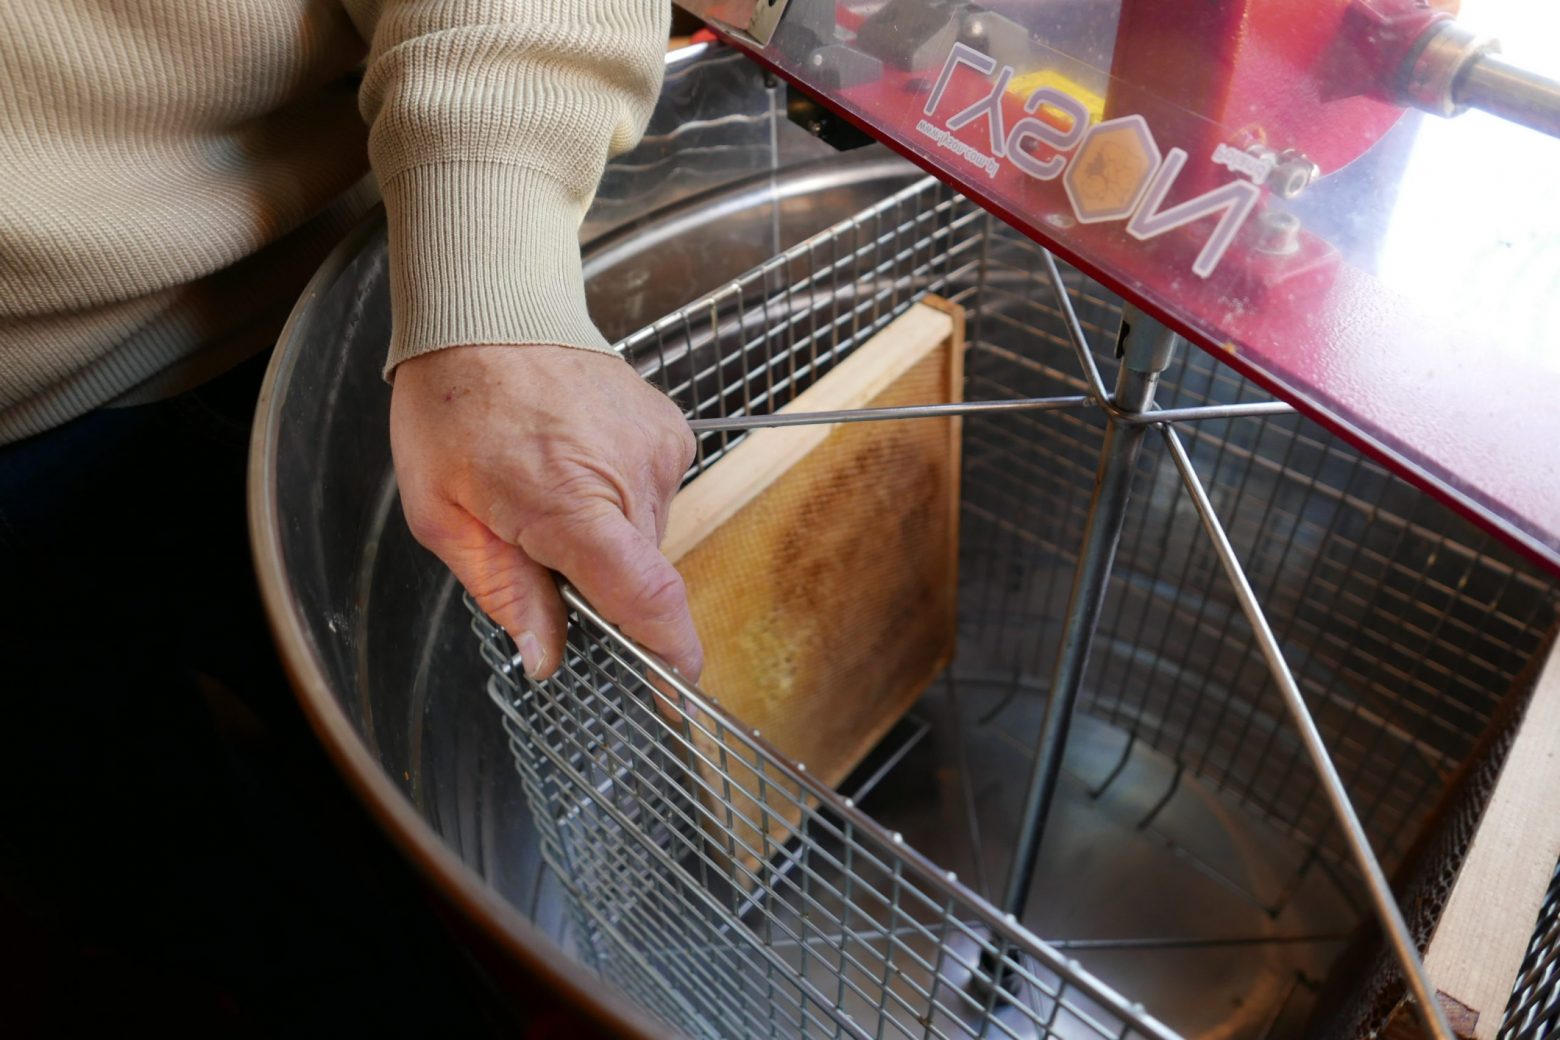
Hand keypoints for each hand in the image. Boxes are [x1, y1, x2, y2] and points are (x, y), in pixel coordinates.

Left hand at [389, 344, 702, 682]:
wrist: (491, 310)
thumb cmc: (454, 403)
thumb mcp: (444, 514)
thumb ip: (504, 592)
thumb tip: (546, 656)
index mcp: (569, 502)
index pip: (645, 595)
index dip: (667, 653)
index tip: (674, 692)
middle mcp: (630, 475)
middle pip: (639, 575)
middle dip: (598, 582)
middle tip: (537, 545)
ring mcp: (658, 449)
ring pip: (647, 536)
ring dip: (606, 536)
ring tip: (550, 486)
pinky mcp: (672, 431)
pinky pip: (654, 494)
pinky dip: (620, 499)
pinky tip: (577, 464)